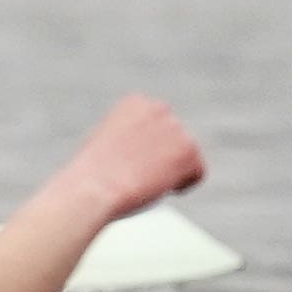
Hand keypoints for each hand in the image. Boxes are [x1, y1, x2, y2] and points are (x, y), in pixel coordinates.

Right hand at [50, 95, 205, 227]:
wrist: (94, 188)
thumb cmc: (93, 173)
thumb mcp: (107, 142)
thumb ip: (133, 136)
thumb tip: (153, 149)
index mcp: (135, 103)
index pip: (158, 126)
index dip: (146, 148)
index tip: (127, 162)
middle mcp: (158, 109)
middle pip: (174, 140)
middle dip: (161, 158)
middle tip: (137, 174)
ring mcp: (176, 128)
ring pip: (187, 157)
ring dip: (170, 171)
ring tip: (143, 180)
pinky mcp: (190, 150)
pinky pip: (198, 173)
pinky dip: (183, 185)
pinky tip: (157, 186)